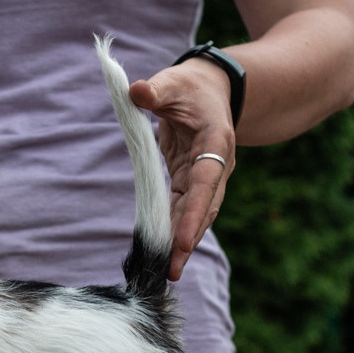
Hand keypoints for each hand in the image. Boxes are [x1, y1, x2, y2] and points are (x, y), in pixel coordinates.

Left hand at [129, 57, 235, 280]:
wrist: (209, 90)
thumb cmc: (189, 86)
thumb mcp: (173, 81)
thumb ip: (156, 89)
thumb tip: (137, 92)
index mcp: (216, 141)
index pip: (205, 183)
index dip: (195, 212)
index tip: (183, 241)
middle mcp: (216, 165)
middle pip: (204, 208)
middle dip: (189, 239)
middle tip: (172, 270)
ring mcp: (206, 177)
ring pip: (195, 215)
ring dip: (181, 242)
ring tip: (168, 271)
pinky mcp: (192, 183)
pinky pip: (183, 210)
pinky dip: (174, 230)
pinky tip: (163, 252)